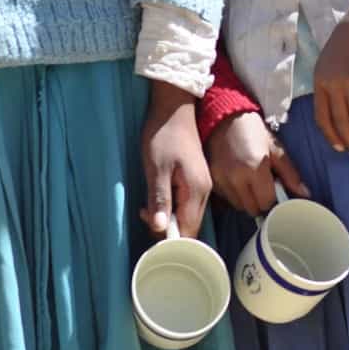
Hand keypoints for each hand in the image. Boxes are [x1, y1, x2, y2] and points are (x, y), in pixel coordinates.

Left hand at [140, 82, 213, 237]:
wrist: (173, 109)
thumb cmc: (163, 137)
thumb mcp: (156, 169)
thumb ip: (160, 200)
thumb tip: (160, 229)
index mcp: (197, 191)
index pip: (189, 230)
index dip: (171, 240)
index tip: (150, 235)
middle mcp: (204, 191)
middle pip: (190, 225)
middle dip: (167, 229)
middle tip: (144, 214)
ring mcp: (201, 185)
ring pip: (187, 215)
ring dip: (167, 217)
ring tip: (146, 207)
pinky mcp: (195, 180)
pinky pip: (185, 203)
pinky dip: (170, 207)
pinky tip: (155, 199)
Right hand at [206, 111, 308, 213]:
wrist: (225, 118)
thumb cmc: (253, 130)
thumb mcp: (276, 149)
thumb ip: (290, 174)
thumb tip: (304, 193)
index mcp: (255, 168)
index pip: (266, 202)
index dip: (273, 198)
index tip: (275, 190)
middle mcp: (236, 178)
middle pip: (252, 208)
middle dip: (260, 201)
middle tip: (263, 185)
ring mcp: (221, 180)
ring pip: (238, 206)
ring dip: (247, 199)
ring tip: (250, 181)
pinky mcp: (211, 180)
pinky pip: (227, 198)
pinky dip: (234, 194)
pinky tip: (238, 179)